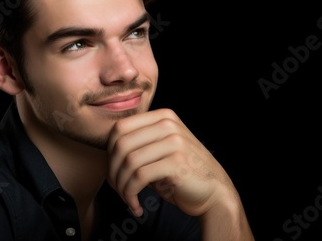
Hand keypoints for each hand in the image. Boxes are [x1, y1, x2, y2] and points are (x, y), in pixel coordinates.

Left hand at [106, 108, 236, 217]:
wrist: (214, 191)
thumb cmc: (181, 173)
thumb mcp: (159, 151)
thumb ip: (138, 144)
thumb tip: (107, 154)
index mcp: (162, 116)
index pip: (119, 128)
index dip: (109, 152)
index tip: (112, 172)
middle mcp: (168, 124)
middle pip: (121, 143)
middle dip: (112, 170)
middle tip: (116, 189)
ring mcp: (174, 141)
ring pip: (129, 161)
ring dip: (121, 186)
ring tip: (127, 198)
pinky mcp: (177, 161)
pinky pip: (139, 176)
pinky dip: (131, 194)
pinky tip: (136, 205)